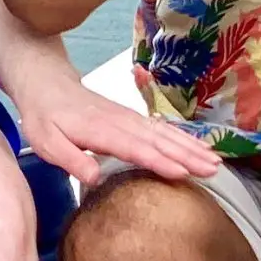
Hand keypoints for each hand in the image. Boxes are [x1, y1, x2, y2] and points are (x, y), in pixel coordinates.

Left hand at [10, 69, 218, 188]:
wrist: (46, 82)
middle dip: (187, 154)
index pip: (134, 148)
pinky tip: (198, 147)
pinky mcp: (131, 118)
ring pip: (164, 132)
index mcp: (100, 130)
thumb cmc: (45, 116)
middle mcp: (120, 121)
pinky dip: (182, 137)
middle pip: (158, 139)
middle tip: (213, 169)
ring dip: (190, 146)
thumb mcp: (47, 141)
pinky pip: (160, 128)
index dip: (159, 160)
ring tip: (215, 160)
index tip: (183, 172)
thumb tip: (94, 178)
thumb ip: (70, 158)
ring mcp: (128, 118)